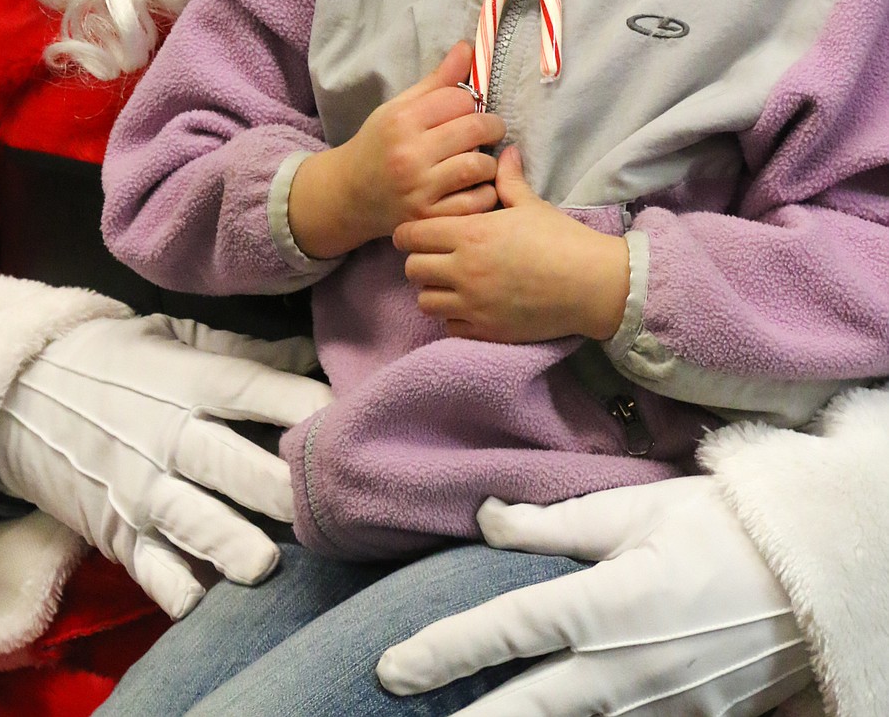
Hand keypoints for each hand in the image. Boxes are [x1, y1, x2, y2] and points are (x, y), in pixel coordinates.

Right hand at [0, 312, 330, 619]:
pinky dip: (175, 587)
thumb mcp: (175, 337)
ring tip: (265, 563)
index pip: (256, 389)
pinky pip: (151, 567)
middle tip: (324, 503)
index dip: (305, 403)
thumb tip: (315, 356)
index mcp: (190, 378)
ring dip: (230, 543)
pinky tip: (202, 602)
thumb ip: (247, 354)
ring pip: (193, 521)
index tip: (350, 417)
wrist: (18, 389)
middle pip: (233, 463)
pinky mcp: (116, 529)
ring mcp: (140, 486)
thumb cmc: (113, 359)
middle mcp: (169, 434)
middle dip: (280, 487)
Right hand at [288, 41, 504, 257]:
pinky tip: (475, 187)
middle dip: (491, 127)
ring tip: (481, 160)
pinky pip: (475, 203)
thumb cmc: (379, 145)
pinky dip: (484, 193)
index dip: (471, 101)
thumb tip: (468, 47)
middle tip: (490, 131)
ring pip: (479, 166)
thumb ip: (436, 82)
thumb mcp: (399, 108)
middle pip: (475, 128)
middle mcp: (409, 155)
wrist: (349, 194)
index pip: (459, 99)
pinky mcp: (429, 218)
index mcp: (402, 121)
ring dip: (489, 162)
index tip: (470, 109)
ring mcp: (419, 190)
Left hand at [376, 478, 812, 715]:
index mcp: (607, 603)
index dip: (443, 651)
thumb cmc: (719, 527)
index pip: (506, 630)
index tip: (392, 668)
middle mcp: (626, 666)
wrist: (812, 574)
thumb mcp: (634, 508)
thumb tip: (484, 519)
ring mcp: (659, 703)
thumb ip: (553, 522)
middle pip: (528, 708)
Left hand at [394, 146, 628, 341]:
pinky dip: (453, 316)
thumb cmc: (561, 239)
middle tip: (436, 257)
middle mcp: (464, 270)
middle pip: (411, 269)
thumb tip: (505, 152)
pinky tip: (470, 304)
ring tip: (451, 283)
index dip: (411, 233)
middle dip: (419, 261)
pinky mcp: (486, 330)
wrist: (592, 284)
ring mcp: (473, 304)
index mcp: (470, 234)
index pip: (411, 235)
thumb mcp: (531, 205)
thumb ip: (508, 180)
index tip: (420, 233)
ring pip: (425, 301)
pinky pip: (449, 325)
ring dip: (434, 291)